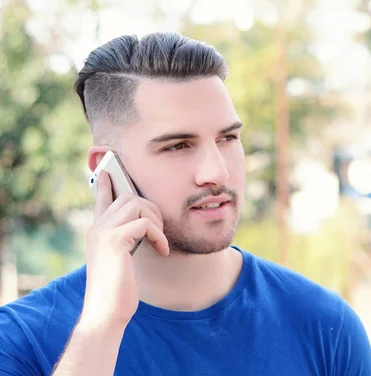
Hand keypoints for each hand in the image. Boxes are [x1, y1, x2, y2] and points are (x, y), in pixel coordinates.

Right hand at [80, 171, 168, 328]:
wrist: (106, 312)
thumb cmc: (117, 290)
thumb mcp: (121, 259)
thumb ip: (126, 239)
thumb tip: (144, 226)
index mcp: (97, 231)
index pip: (101, 198)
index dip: (107, 183)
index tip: (107, 169)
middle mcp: (97, 227)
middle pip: (128, 196)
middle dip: (151, 208)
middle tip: (158, 232)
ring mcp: (103, 232)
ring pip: (136, 203)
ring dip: (155, 221)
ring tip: (159, 242)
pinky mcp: (115, 241)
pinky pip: (144, 223)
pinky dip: (158, 235)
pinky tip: (161, 252)